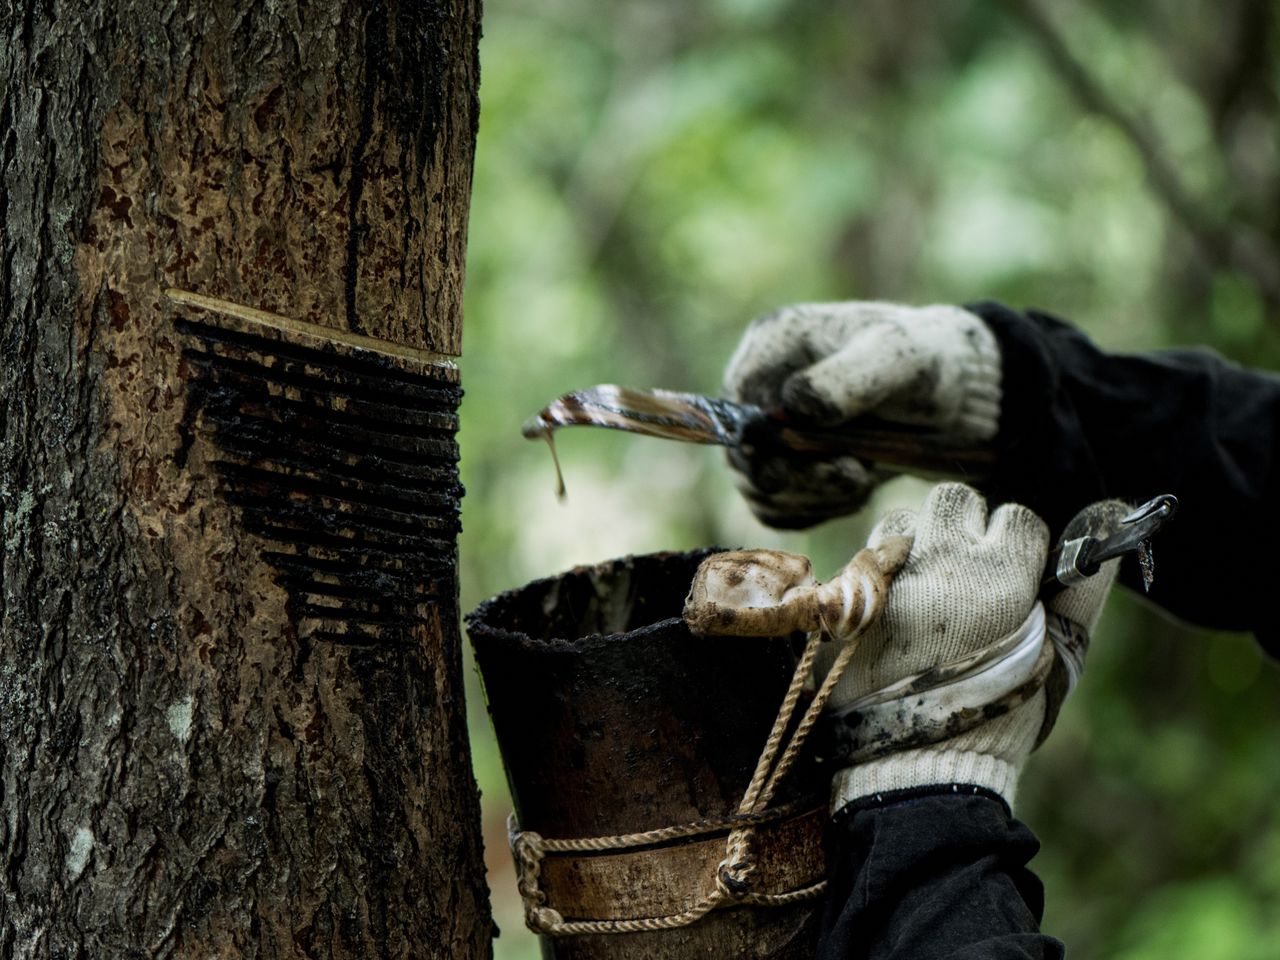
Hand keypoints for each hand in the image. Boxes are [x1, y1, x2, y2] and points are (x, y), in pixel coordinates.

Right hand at [723, 302, 1001, 527]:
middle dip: (799, 478)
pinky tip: (854, 491)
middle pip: (745, 456)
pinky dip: (816, 510)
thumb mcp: (896, 358)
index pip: (737, 408)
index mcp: (771, 345)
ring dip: (812, 498)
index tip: (833, 457)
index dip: (773, 444)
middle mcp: (759, 388)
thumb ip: (846, 380)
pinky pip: (780, 508)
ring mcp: (770, 431)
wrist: (953, 395)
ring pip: (760, 489)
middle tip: (855, 477)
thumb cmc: (926, 360)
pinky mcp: (786, 466)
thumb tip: (792, 407)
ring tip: (862, 479)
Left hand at [820, 484, 1124, 813]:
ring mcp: (889, 582)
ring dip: (917, 541)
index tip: (1014, 573)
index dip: (1018, 545)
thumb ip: (1083, 591)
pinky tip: (892, 604)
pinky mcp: (850, 602)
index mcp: (1000, 581)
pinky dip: (880, 571)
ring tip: (925, 584)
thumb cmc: (1000, 717)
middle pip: (954, 500)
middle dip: (965, 526)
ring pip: (903, 520)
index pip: (1017, 518)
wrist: (920, 769)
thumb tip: (1108, 526)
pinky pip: (864, 556)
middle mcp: (941, 569)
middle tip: (965, 567)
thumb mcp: (1059, 658)